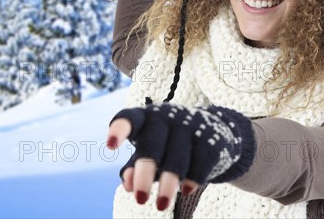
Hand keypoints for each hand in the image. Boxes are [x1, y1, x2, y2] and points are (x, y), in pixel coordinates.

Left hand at [106, 103, 254, 210]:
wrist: (213, 132)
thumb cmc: (167, 144)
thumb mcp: (148, 152)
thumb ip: (133, 166)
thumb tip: (127, 185)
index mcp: (145, 117)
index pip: (129, 119)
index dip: (119, 131)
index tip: (110, 147)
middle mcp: (166, 116)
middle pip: (152, 144)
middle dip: (145, 173)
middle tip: (140, 200)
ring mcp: (190, 124)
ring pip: (177, 156)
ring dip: (168, 183)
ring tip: (161, 206)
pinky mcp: (211, 137)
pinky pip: (201, 161)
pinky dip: (192, 178)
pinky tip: (185, 190)